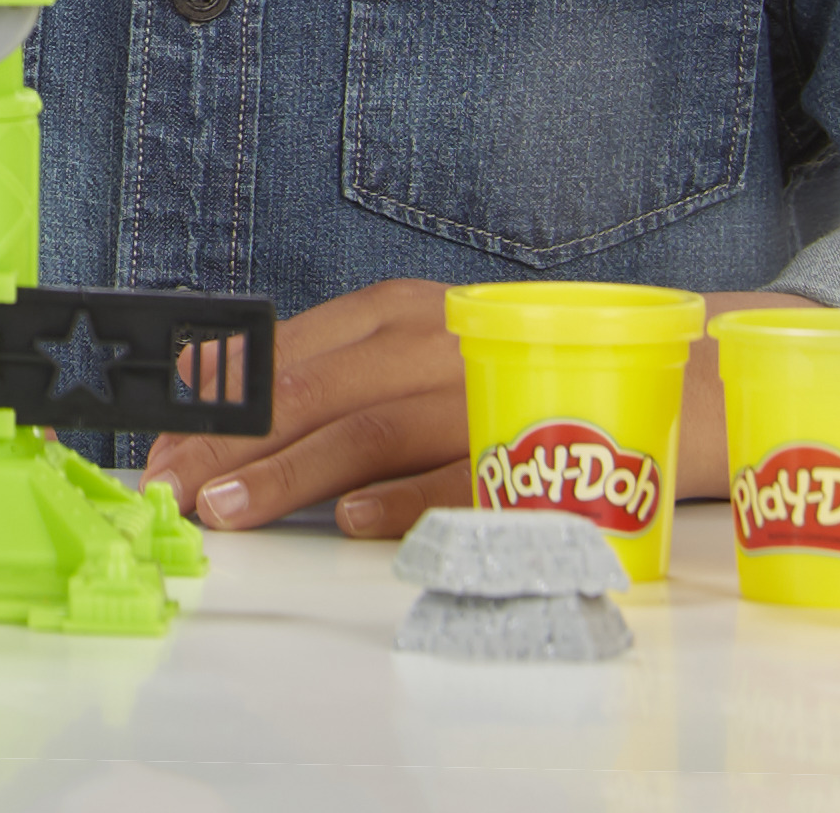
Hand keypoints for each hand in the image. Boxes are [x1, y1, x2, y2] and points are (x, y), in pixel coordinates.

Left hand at [143, 278, 807, 540]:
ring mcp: (479, 388)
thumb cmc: (533, 376)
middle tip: (169, 488)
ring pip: (365, 427)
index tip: (155, 444)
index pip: (277, 355)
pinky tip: (350, 525)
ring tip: (230, 510)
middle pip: (304, 389)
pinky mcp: (536, 444)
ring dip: (288, 472)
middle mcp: (428, 338)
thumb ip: (349, 386)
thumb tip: (247, 427)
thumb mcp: (428, 363)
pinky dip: (401, 499)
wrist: (685, 374)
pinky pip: (457, 474)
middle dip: (226, 441)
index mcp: (394, 315)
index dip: (211, 403)